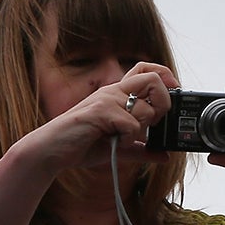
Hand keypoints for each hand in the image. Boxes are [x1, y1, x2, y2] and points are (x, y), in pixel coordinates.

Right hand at [29, 61, 176, 172]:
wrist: (51, 151)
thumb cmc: (80, 145)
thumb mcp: (118, 146)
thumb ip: (141, 148)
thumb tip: (164, 155)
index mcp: (116, 94)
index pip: (146, 69)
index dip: (165, 76)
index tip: (173, 93)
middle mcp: (113, 91)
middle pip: (153, 79)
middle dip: (163, 101)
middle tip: (152, 121)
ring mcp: (107, 99)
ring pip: (145, 110)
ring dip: (140, 130)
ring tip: (121, 139)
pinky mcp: (101, 112)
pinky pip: (131, 125)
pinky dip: (127, 140)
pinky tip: (112, 143)